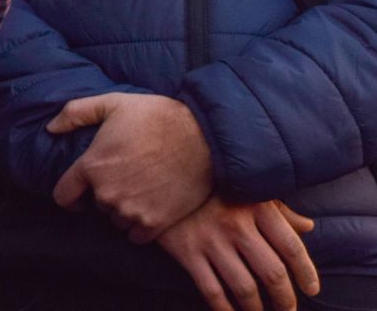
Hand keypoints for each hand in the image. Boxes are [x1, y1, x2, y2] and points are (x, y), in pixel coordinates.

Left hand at [48, 92, 213, 240]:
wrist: (204, 137)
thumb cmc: (157, 117)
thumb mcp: (112, 103)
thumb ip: (75, 113)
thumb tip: (50, 128)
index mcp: (91, 166)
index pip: (63, 196)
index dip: (70, 194)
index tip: (80, 191)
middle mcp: (108, 193)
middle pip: (95, 205)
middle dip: (104, 194)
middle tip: (124, 177)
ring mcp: (132, 210)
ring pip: (116, 220)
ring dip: (123, 210)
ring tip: (140, 189)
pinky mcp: (156, 222)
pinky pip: (137, 236)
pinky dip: (140, 226)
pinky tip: (150, 207)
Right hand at [156, 196, 317, 310]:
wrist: (160, 175)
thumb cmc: (211, 184)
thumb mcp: (246, 189)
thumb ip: (278, 209)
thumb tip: (308, 227)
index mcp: (255, 207)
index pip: (291, 247)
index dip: (307, 273)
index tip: (312, 289)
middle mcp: (235, 224)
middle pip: (272, 273)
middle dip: (285, 299)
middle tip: (288, 310)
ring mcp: (209, 239)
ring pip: (244, 287)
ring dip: (257, 308)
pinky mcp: (186, 250)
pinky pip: (211, 289)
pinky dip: (224, 308)